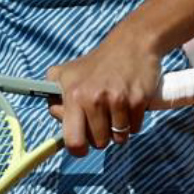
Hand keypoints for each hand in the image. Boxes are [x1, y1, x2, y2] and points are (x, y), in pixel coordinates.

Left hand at [46, 31, 160, 156]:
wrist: (131, 44)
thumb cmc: (97, 63)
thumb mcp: (66, 73)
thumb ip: (54, 96)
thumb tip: (56, 117)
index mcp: (73, 95)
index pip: (73, 139)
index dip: (78, 149)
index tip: (81, 147)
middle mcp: (94, 99)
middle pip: (99, 142)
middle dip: (100, 137)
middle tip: (102, 120)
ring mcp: (118, 100)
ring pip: (119, 138)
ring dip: (118, 129)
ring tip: (115, 111)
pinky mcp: (138, 100)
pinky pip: (135, 128)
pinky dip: (133, 122)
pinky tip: (128, 105)